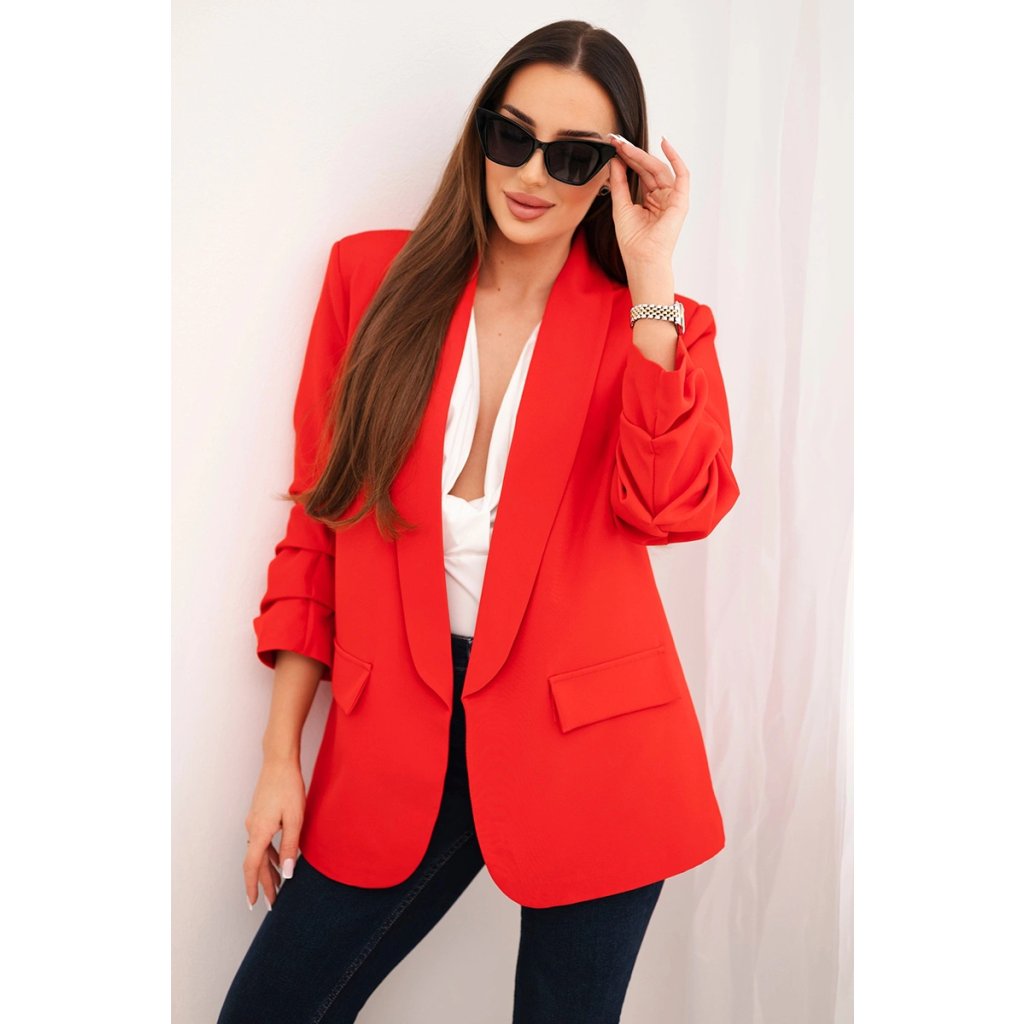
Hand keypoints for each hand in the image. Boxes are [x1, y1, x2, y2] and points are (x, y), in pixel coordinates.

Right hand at [243, 756, 305, 910]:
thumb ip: (290, 847)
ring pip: (258, 852)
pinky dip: (269, 854)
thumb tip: (288, 873)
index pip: (252, 867)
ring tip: (278, 885)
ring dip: (267, 869)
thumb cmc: (288, 787)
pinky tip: (279, 859)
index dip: (253, 886)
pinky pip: (261, 841)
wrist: (279, 762)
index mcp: (259, 832)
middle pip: (255, 863)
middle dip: (263, 883)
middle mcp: (252, 828)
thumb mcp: (294, 819)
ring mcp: (254, 821)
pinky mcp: (260, 815)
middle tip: (271, 901)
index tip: (253, 903)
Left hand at [605, 133, 689, 272]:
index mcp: (650, 199)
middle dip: (632, 153)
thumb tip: (615, 161)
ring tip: (626, 145)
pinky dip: (676, 158)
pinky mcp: (681, 200)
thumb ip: (619, 182)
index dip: (627, 158)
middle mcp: (662, 196)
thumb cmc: (632, 240)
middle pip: (648, 168)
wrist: (641, 258)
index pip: (639, 172)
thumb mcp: (620, 205)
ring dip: (643, 154)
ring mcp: (672, 198)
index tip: (613, 146)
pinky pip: (682, 174)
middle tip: (617, 141)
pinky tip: (664, 144)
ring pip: (659, 168)